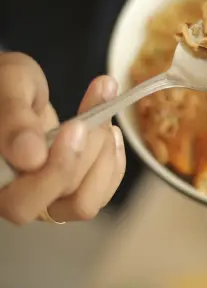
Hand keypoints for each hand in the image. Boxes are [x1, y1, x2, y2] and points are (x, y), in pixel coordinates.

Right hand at [0, 53, 125, 224]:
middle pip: (61, 202)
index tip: (76, 125)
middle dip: (87, 153)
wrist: (16, 88)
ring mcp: (46, 198)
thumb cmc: (6, 85)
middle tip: (97, 111)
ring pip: (86, 201)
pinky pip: (102, 192)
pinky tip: (111, 130)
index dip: (57, 169)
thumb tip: (30, 158)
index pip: (22, 202)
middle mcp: (17, 199)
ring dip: (105, 156)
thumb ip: (14, 120)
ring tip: (104, 113)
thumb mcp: (10, 85)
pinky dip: (114, 160)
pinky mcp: (72, 190)